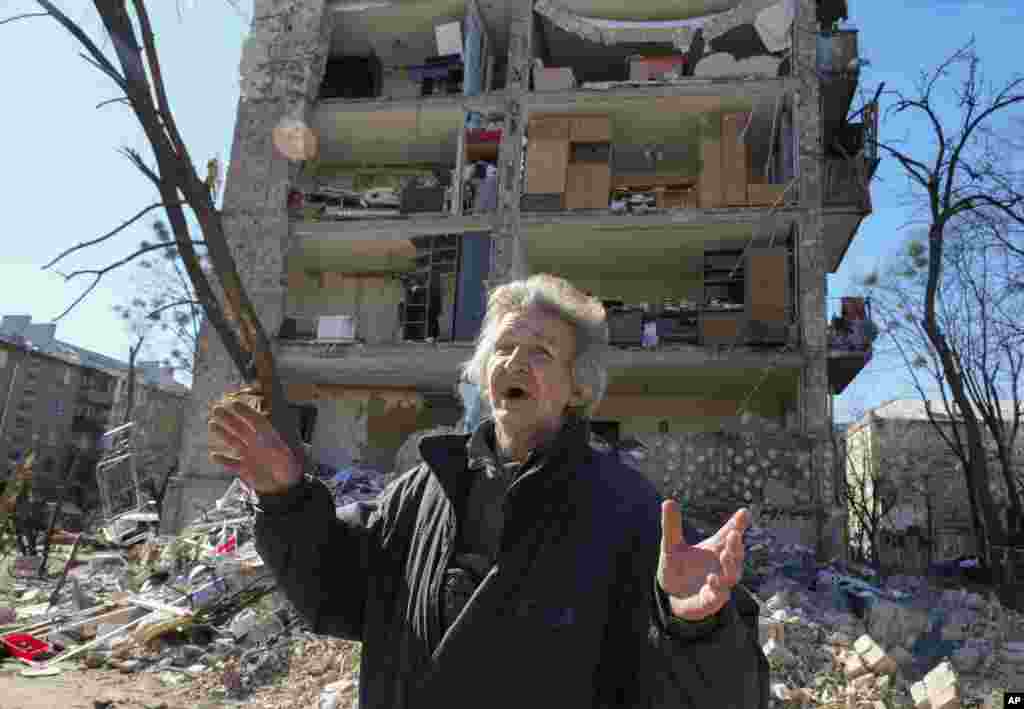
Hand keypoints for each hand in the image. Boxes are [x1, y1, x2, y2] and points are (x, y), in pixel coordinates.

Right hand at [208, 401, 302, 495]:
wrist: (286, 487)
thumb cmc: (290, 470)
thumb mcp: (286, 458)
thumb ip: (276, 450)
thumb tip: (268, 442)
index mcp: (269, 437)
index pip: (256, 421)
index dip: (245, 412)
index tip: (234, 404)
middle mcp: (257, 444)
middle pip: (241, 428)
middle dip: (229, 418)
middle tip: (216, 409)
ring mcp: (250, 455)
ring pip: (234, 441)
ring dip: (223, 433)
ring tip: (212, 424)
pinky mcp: (245, 469)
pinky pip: (232, 463)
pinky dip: (223, 460)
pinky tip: (213, 456)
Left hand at [657, 501, 749, 621]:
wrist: (670, 596)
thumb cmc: (677, 567)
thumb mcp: (671, 545)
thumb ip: (671, 525)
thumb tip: (668, 501)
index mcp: (715, 549)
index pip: (729, 535)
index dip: (737, 524)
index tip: (744, 512)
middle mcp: (721, 566)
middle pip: (735, 555)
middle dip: (736, 545)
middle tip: (734, 534)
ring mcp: (718, 584)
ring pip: (731, 576)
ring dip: (730, 566)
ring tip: (725, 554)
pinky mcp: (710, 601)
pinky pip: (718, 596)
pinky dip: (717, 589)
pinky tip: (711, 579)